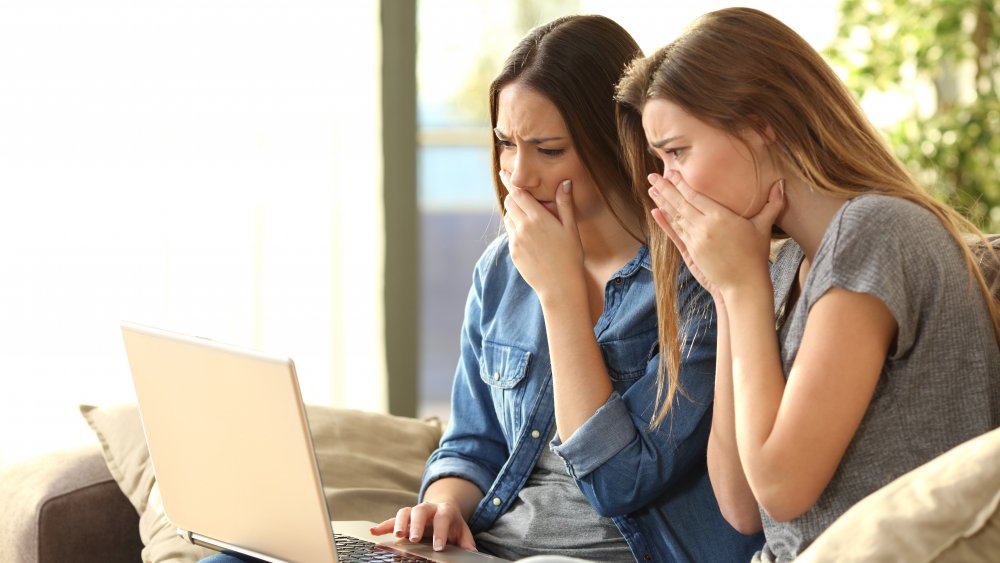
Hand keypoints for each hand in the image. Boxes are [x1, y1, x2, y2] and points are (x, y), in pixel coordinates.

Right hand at [369, 501, 476, 551]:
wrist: (443, 509)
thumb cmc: (452, 525)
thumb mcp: (462, 532)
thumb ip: (466, 543)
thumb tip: (473, 553)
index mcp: (445, 511)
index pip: (443, 518)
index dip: (441, 532)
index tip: (438, 546)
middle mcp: (428, 508)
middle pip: (421, 511)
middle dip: (417, 524)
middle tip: (414, 538)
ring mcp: (415, 511)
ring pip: (405, 511)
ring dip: (399, 522)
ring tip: (397, 534)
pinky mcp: (404, 518)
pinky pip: (391, 519)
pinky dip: (382, 525)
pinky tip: (374, 532)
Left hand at [501, 171, 584, 301]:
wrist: (560, 286)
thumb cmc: (571, 256)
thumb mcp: (571, 228)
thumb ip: (565, 204)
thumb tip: (565, 182)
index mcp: (538, 218)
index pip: (518, 193)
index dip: (510, 181)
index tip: (503, 172)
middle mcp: (523, 227)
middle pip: (509, 203)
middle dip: (514, 197)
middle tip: (523, 198)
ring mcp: (516, 241)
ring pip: (508, 218)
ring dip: (515, 214)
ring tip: (530, 220)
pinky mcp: (513, 253)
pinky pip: (510, 235)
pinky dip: (516, 230)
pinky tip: (530, 238)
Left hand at [647, 170, 782, 299]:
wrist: (744, 285)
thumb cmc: (755, 256)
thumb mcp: (764, 228)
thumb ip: (772, 204)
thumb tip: (781, 183)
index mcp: (720, 217)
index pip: (695, 196)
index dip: (681, 183)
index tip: (671, 172)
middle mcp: (704, 226)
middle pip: (680, 203)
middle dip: (665, 188)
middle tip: (652, 175)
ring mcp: (695, 240)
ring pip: (675, 216)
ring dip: (662, 202)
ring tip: (652, 189)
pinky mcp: (691, 252)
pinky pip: (675, 232)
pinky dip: (664, 221)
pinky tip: (656, 212)